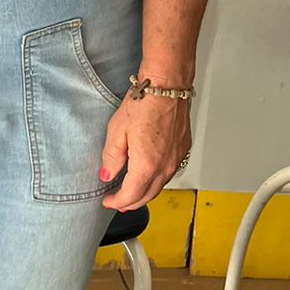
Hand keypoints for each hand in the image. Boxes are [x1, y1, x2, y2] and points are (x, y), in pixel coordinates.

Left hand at [99, 93, 190, 212]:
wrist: (167, 86)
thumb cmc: (144, 102)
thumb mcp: (117, 130)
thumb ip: (111, 157)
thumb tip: (107, 175)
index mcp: (147, 165)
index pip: (130, 196)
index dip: (117, 202)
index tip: (108, 201)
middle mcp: (165, 166)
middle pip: (147, 196)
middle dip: (130, 202)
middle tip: (118, 201)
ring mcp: (176, 159)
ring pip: (160, 187)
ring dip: (145, 193)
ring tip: (131, 192)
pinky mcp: (183, 150)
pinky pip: (169, 174)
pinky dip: (156, 180)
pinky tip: (148, 174)